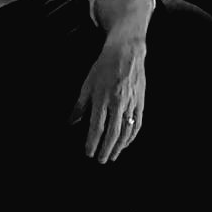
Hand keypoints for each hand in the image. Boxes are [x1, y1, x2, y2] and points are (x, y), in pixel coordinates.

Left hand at [70, 38, 145, 162]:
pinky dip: (132, 136)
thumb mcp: (87, 83)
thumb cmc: (104, 66)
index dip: (92, 142)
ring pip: (126, 131)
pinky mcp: (140, 102)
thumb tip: (71, 122)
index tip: (88, 152)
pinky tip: (126, 143)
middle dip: (106, 149)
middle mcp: (117, 102)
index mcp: (102, 98)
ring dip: (119, 147)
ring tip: (113, 156)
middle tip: (101, 160)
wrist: (126, 51)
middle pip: (112, 133)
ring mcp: (130, 103)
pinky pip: (137, 123)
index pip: (97, 127)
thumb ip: (80, 105)